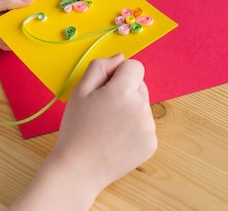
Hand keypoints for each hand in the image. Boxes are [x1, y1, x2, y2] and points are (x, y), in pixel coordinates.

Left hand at [0, 0, 38, 58]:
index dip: (37, 3)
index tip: (39, 13)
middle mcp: (7, 5)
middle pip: (30, 14)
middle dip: (23, 23)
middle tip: (8, 25)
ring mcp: (4, 22)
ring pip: (23, 30)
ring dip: (9, 34)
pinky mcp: (2, 37)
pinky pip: (14, 42)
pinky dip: (4, 43)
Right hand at [54, 54, 156, 190]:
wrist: (79, 169)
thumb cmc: (76, 128)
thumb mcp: (80, 91)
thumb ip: (100, 67)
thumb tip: (120, 58)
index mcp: (124, 91)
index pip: (134, 66)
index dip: (118, 73)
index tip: (104, 88)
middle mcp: (142, 108)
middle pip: (139, 86)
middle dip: (124, 91)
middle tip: (103, 109)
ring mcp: (149, 128)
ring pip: (142, 106)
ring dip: (129, 110)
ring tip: (108, 127)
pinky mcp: (151, 144)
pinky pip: (145, 126)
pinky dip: (133, 129)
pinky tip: (116, 139)